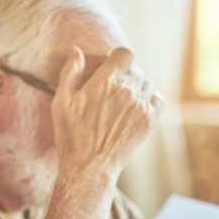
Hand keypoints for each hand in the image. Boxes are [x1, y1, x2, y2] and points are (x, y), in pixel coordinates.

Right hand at [51, 46, 163, 179]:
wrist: (89, 166)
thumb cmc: (72, 136)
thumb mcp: (61, 102)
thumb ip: (70, 73)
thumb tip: (76, 51)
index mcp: (105, 82)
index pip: (124, 54)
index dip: (117, 58)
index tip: (110, 68)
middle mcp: (126, 91)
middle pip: (135, 69)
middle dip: (124, 75)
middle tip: (112, 90)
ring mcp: (140, 106)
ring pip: (147, 83)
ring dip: (137, 87)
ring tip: (122, 101)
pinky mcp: (149, 120)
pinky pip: (157, 99)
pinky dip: (149, 99)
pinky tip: (135, 108)